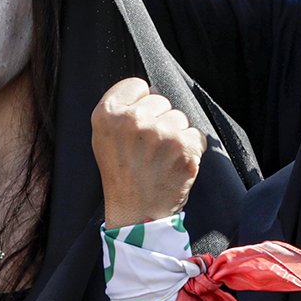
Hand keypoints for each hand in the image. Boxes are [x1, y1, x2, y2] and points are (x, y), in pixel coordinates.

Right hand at [91, 77, 203, 227]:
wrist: (136, 214)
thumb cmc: (121, 175)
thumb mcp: (104, 138)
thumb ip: (121, 110)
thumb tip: (152, 89)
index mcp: (106, 114)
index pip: (137, 86)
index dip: (140, 106)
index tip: (136, 128)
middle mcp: (132, 119)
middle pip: (160, 100)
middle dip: (158, 121)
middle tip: (147, 149)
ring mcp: (159, 132)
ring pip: (179, 117)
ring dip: (175, 136)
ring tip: (160, 159)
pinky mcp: (183, 146)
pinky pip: (196, 135)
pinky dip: (191, 150)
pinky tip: (174, 165)